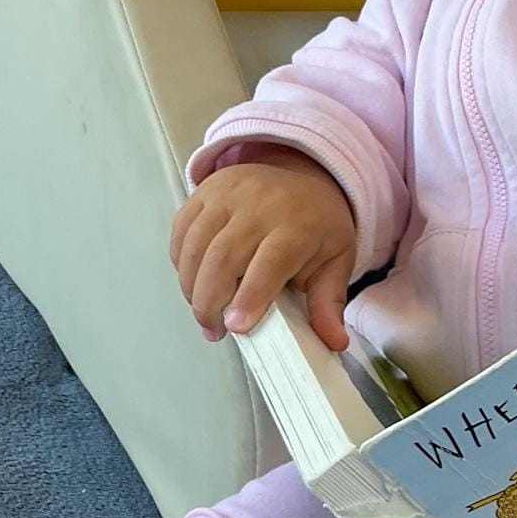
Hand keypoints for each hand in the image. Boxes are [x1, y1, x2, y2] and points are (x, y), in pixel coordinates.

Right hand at [171, 148, 357, 350]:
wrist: (303, 175)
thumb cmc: (317, 225)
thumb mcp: (335, 260)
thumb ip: (328, 302)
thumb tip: (334, 343)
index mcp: (297, 224)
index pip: (271, 263)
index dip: (251, 297)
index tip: (236, 328)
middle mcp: (260, 204)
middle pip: (223, 258)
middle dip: (209, 302)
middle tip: (213, 331)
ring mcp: (228, 193)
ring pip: (196, 247)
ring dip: (191, 287)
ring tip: (203, 312)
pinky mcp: (206, 189)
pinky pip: (182, 230)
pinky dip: (181, 262)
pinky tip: (194, 281)